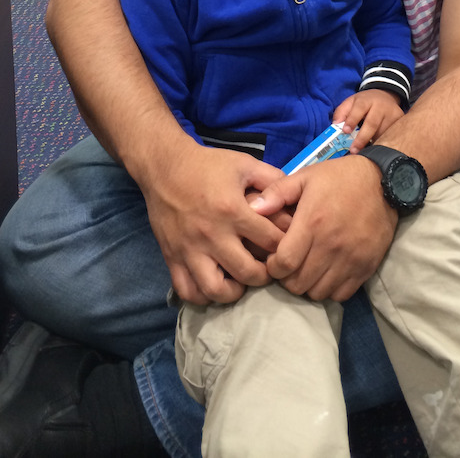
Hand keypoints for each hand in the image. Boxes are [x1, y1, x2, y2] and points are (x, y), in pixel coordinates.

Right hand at [139, 133, 287, 305]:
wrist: (165, 167)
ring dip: (234, 292)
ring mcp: (190, 250)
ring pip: (216, 290)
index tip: (287, 246)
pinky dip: (203, 296)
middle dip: (265, 275)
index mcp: (232, 211)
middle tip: (268, 269)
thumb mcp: (245, 164)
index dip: (285, 246)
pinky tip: (214, 285)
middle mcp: (212, 235)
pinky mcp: (172, 257)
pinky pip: (187, 291)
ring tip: (241, 280)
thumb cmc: (208, 165)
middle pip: (248, 272)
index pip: (270, 242)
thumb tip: (294, 198)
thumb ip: (272, 179)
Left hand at [251, 156, 397, 301]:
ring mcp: (350, 259)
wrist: (384, 182)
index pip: (284, 264)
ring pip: (318, 293)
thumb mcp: (306, 176)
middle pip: (298, 284)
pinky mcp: (366, 267)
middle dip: (287, 278)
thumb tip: (252, 208)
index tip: (275, 258)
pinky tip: (327, 272)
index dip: (273, 267)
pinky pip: (341, 294)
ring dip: (308, 285)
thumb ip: (277, 192)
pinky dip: (330, 289)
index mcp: (312, 222)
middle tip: (290, 265)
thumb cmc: (339, 178)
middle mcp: (331, 245)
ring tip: (307, 269)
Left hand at [332, 89, 404, 152]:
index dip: (352, 120)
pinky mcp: (400, 120)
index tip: (345, 131)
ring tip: (366, 155)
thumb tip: (335, 125)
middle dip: (362, 138)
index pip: (359, 108)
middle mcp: (381, 106)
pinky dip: (385, 144)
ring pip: (384, 132)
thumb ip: (342, 111)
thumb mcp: (351, 101)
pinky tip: (378, 152)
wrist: (386, 95)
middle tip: (354, 150)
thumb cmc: (365, 102)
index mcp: (366, 100)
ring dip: (374, 144)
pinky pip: (393, 135)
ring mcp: (392, 113)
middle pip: (372, 123)